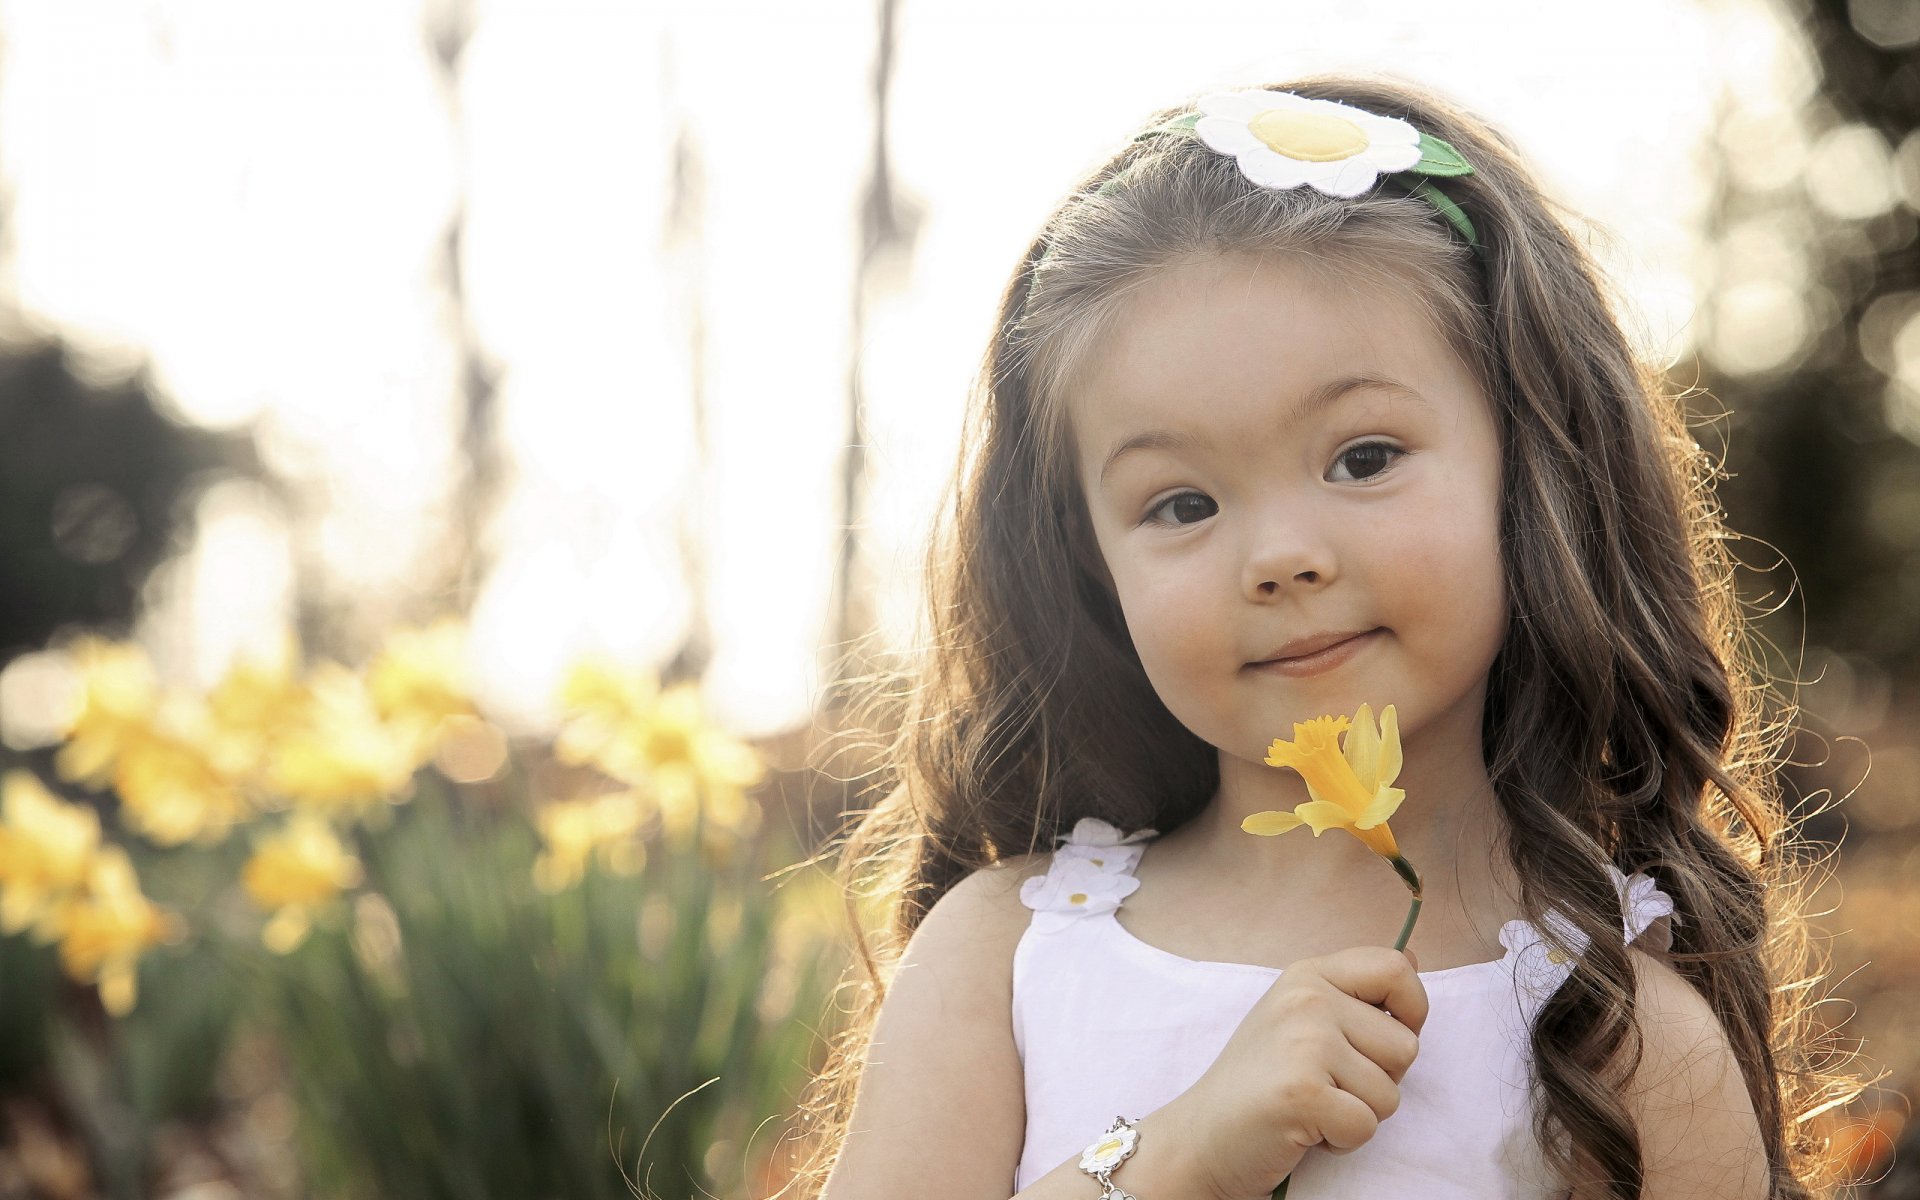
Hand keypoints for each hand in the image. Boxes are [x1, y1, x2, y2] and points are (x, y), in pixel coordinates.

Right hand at [1158, 945, 1426, 1199]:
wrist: (1202, 1135)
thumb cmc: (1258, 1081)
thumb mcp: (1301, 1018)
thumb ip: (1356, 991)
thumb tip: (1416, 958)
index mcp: (1308, 975)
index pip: (1395, 969)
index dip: (1411, 1010)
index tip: (1380, 1042)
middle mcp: (1307, 999)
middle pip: (1405, 1047)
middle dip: (1378, 1080)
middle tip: (1327, 1085)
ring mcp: (1304, 1043)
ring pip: (1390, 1094)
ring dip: (1358, 1114)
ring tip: (1313, 1106)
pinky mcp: (1303, 1092)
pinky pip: (1366, 1127)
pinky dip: (1341, 1142)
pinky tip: (1305, 1129)